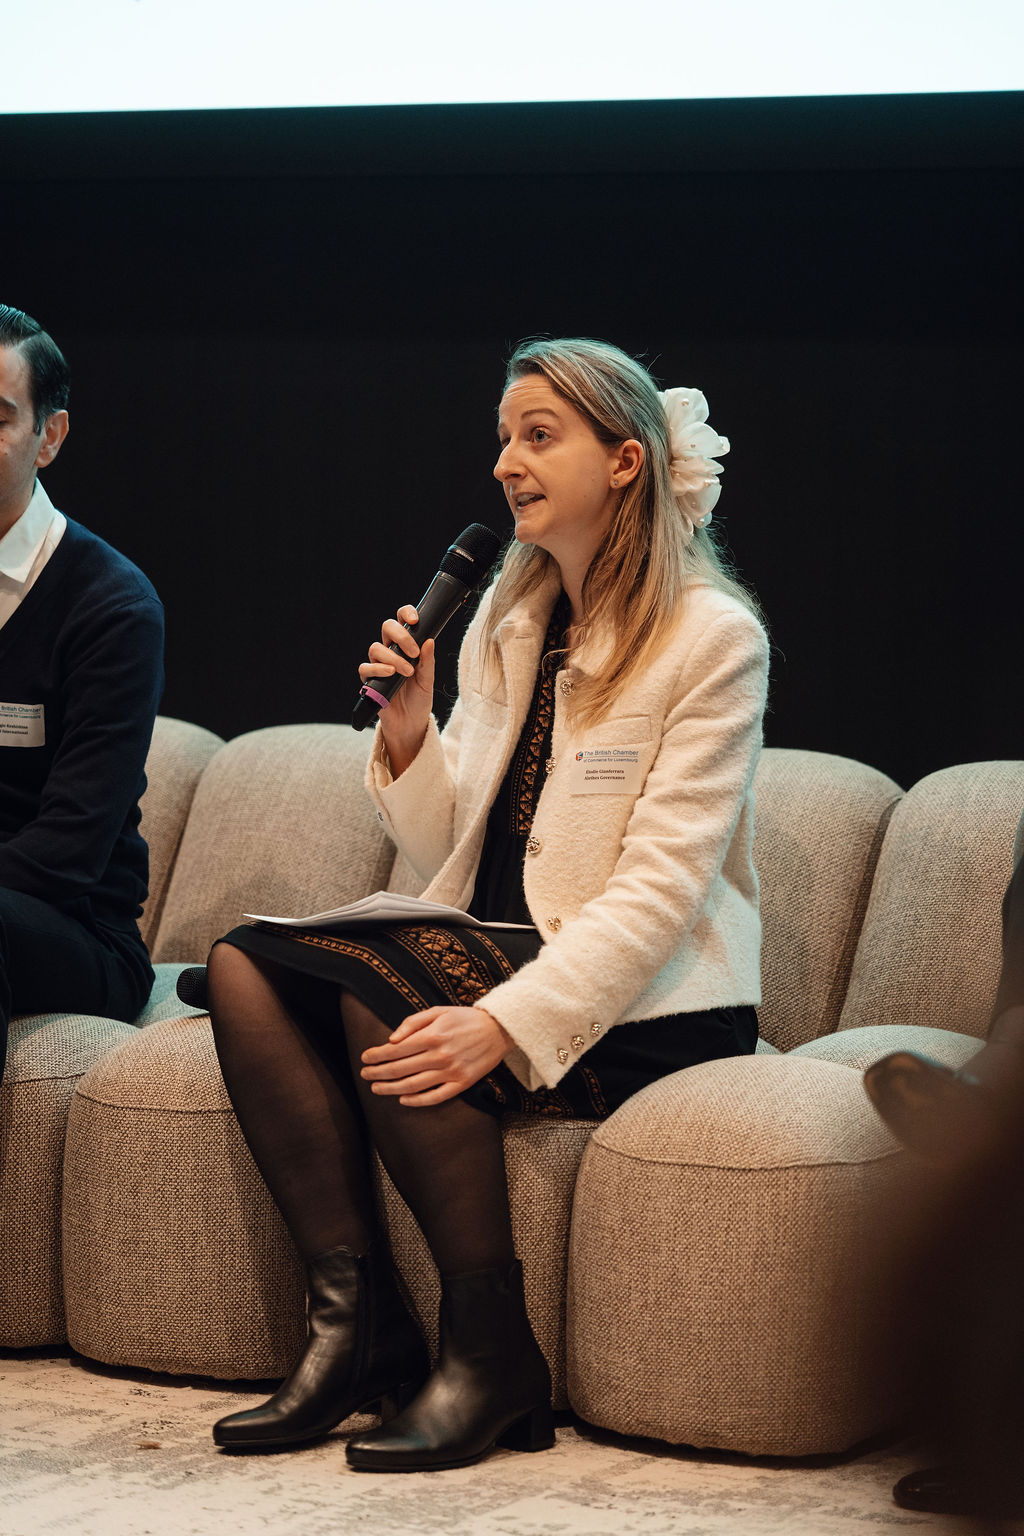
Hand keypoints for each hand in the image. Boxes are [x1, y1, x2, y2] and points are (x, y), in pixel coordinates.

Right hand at [358, 605, 434, 774]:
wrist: (410, 725)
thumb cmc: (419, 700)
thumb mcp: (428, 680)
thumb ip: (428, 661)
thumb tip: (430, 640)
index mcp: (406, 647)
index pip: (402, 621)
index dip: (406, 614)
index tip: (416, 620)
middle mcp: (391, 652)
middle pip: (386, 628)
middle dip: (400, 635)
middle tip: (413, 652)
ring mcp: (379, 665)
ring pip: (376, 647)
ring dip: (392, 657)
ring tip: (407, 671)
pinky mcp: (369, 680)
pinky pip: (366, 667)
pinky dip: (377, 668)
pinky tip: (390, 673)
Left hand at [360, 1005, 510, 1106]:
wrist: (499, 1029)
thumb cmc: (465, 1018)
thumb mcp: (438, 1011)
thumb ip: (413, 1022)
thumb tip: (391, 1040)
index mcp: (433, 1036)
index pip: (396, 1049)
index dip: (377, 1055)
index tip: (365, 1058)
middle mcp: (440, 1055)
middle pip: (401, 1069)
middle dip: (378, 1073)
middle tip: (364, 1075)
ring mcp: (452, 1071)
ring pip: (414, 1085)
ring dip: (391, 1089)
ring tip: (377, 1089)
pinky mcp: (462, 1083)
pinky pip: (436, 1097)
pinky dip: (417, 1101)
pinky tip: (403, 1100)